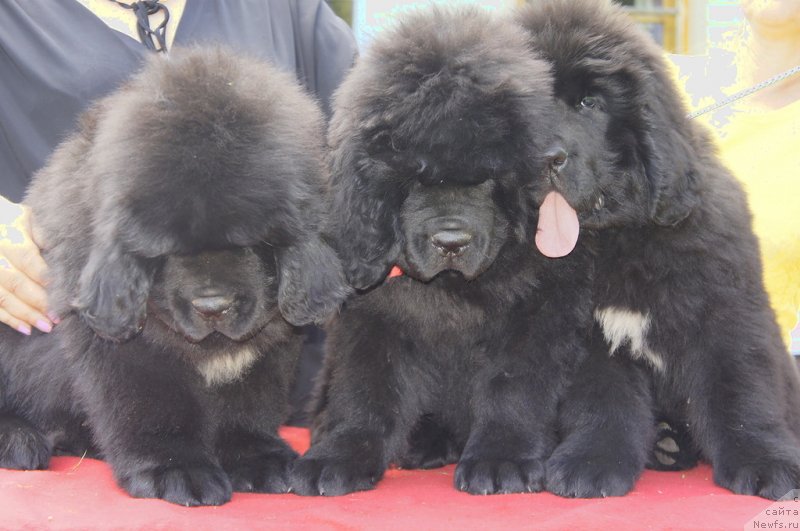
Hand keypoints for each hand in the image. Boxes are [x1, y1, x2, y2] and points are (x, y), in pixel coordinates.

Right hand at [0, 196, 54, 334]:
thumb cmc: (13, 221)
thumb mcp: (29, 218)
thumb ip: (44, 233)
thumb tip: (63, 251)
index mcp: (6, 235)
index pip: (26, 258)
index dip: (43, 276)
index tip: (62, 291)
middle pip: (14, 281)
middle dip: (37, 301)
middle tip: (58, 316)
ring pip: (1, 296)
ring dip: (25, 314)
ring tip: (46, 326)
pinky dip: (8, 319)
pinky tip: (25, 328)